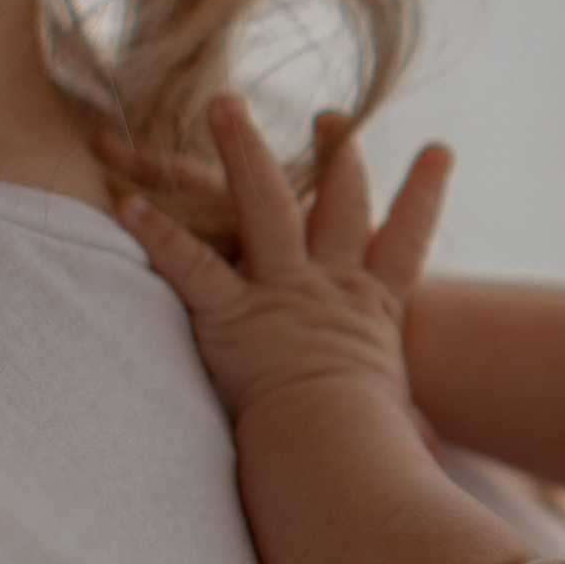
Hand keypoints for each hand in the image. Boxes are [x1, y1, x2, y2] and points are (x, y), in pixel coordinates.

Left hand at [117, 99, 450, 430]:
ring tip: (224, 104)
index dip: (423, 195)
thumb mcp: (396, 420)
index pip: (406, 241)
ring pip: (263, 206)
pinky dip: (157, 237)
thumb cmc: (370, 447)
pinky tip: (126, 204)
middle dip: (337, 155)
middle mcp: (330, 287)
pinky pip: (190, 266)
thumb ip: (405, 426)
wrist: (338, 451)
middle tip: (332, 116)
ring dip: (242, 152)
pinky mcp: (233, 316)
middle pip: (338, 204)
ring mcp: (281, 294)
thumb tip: (431, 459)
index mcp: (372, 309)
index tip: (439, 151)